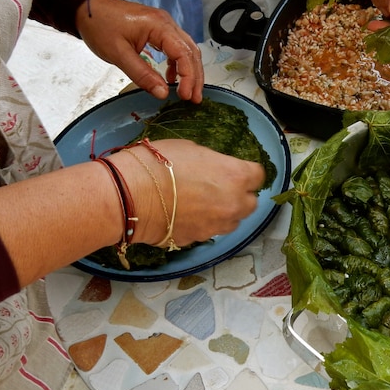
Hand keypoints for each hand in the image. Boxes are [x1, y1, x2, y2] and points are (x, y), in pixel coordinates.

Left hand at [76, 0, 202, 102]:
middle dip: (195, 77)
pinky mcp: (158, 29)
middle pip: (191, 51)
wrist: (87, 7)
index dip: (188, 76)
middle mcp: (167, 23)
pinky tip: (171, 78)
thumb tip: (162, 93)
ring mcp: (164, 24)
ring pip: (187, 49)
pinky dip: (178, 64)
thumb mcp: (118, 54)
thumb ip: (142, 74)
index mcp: (159, 26)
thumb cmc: (100, 26)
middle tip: (195, 99)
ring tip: (188, 92)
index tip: (185, 96)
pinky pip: (176, 47)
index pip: (183, 53)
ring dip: (190, 71)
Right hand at [113, 140, 265, 244]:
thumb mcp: (192, 149)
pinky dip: (203, 224)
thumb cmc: (159, 163)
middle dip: (240, 196)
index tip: (237, 170)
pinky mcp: (198, 240)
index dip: (247, 172)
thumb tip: (215, 169)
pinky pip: (209, 231)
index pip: (258, 175)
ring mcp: (217, 226)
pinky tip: (186, 214)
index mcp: (236, 176)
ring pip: (232, 221)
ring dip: (224, 212)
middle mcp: (233, 204)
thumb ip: (214, 162)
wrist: (130, 195)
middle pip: (251, 203)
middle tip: (221, 187)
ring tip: (203, 203)